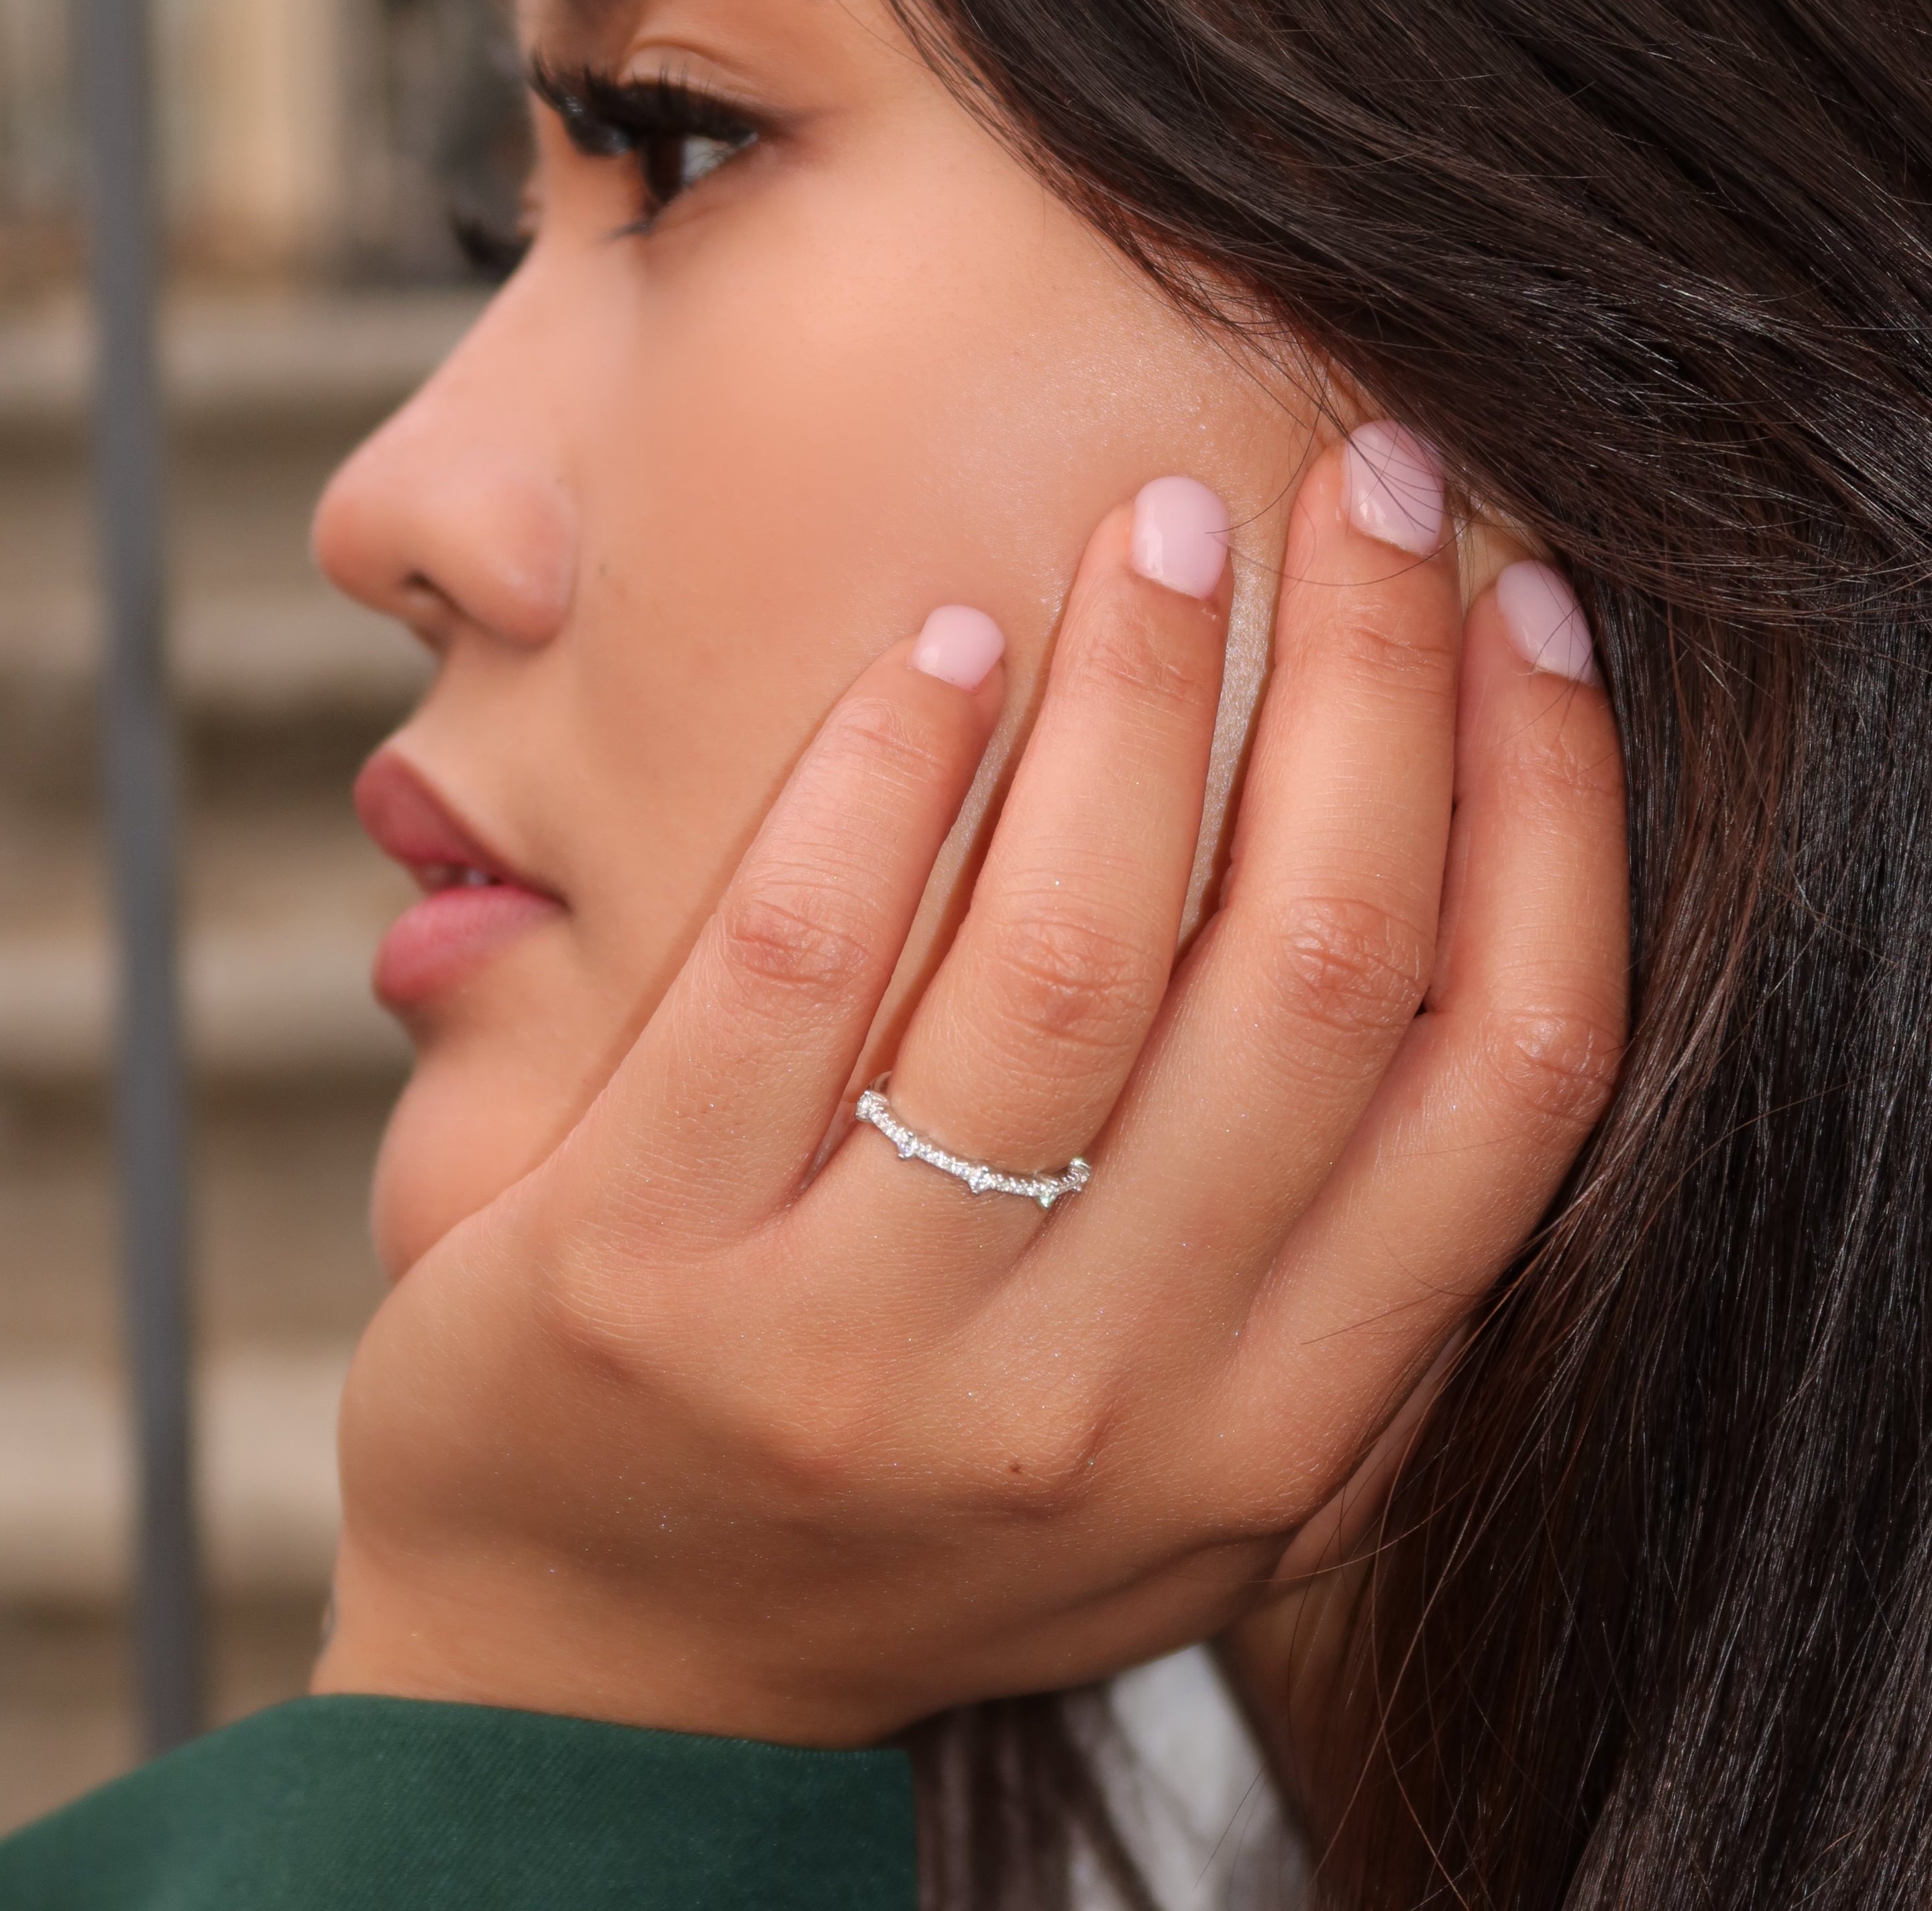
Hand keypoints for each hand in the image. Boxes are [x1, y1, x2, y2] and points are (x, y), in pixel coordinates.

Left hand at [314, 425, 1627, 1744]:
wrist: (596, 1677)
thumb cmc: (909, 1518)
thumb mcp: (1175, 1470)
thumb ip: (1333, 1287)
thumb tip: (1476, 937)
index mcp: (1274, 1437)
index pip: (1503, 1085)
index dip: (1551, 815)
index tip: (1529, 619)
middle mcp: (1104, 1408)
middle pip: (1315, 978)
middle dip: (1371, 686)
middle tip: (1363, 488)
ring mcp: (862, 1355)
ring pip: (1068, 957)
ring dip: (1143, 695)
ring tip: (1164, 531)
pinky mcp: (642, 1277)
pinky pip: (791, 967)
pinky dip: (883, 777)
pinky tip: (940, 650)